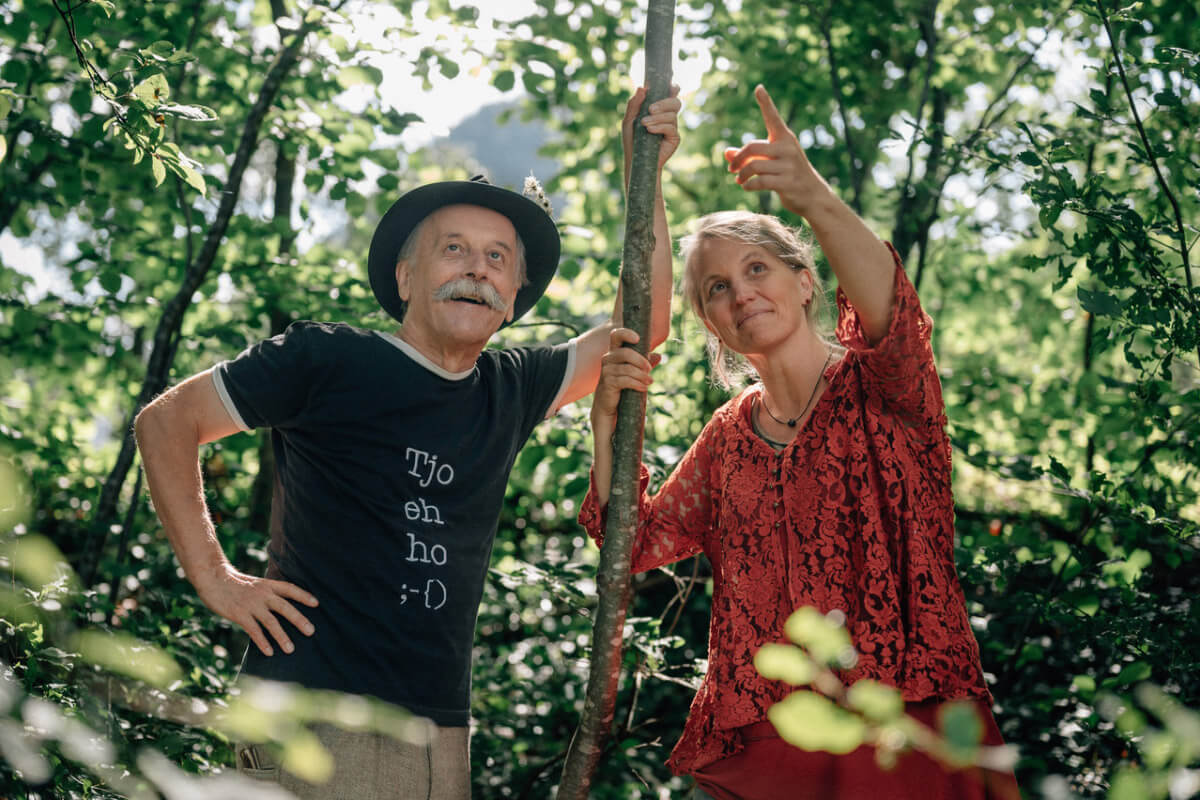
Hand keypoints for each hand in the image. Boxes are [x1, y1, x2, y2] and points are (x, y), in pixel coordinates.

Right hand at [194, 562, 317, 656]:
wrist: (212, 578)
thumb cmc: (234, 583)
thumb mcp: (255, 584)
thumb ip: (267, 593)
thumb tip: (280, 605)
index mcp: (267, 585)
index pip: (289, 589)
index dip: (303, 595)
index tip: (316, 603)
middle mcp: (262, 594)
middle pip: (285, 607)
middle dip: (299, 619)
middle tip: (311, 631)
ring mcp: (251, 604)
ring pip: (271, 622)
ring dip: (282, 636)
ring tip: (291, 649)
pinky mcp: (239, 614)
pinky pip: (254, 630)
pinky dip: (262, 642)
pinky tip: (269, 652)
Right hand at [590, 327, 660, 433]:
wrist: (609, 405)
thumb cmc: (622, 386)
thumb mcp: (635, 373)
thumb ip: (644, 363)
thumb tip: (658, 356)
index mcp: (614, 352)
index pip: (616, 335)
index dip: (626, 334)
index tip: (637, 338)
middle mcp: (608, 359)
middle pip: (625, 353)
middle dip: (641, 361)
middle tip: (650, 369)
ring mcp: (606, 371)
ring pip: (627, 368)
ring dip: (642, 375)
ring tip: (650, 381)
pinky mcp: (608, 383)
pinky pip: (625, 381)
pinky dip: (637, 384)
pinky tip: (644, 388)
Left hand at [622, 84, 681, 181]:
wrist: (636, 162)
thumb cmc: (632, 141)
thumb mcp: (629, 120)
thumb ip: (634, 104)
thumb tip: (641, 88)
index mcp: (659, 109)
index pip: (670, 94)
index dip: (673, 88)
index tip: (670, 86)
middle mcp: (668, 117)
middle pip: (675, 102)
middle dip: (664, 102)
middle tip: (650, 109)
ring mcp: (672, 127)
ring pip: (672, 115)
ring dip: (657, 117)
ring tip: (644, 124)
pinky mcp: (674, 139)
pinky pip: (671, 128)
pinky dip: (660, 127)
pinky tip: (650, 130)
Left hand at [724, 85, 834, 218]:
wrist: (812, 195)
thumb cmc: (788, 174)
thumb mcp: (771, 162)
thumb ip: (749, 156)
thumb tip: (726, 152)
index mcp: (785, 138)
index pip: (773, 117)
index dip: (765, 103)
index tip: (758, 88)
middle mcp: (788, 148)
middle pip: (752, 147)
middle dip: (738, 159)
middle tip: (731, 169)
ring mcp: (788, 166)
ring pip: (753, 166)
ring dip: (741, 175)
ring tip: (739, 180)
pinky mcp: (787, 182)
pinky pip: (759, 181)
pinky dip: (748, 185)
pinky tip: (746, 186)